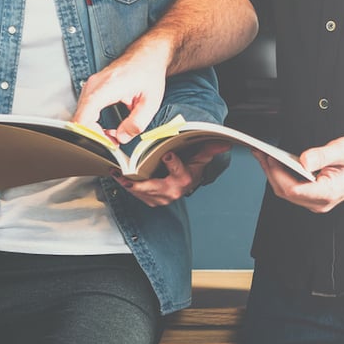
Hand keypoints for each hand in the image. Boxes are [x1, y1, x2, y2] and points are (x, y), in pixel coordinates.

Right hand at [73, 40, 170, 143]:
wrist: (147, 55)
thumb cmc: (149, 72)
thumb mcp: (150, 102)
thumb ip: (136, 123)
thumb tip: (122, 138)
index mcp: (105, 88)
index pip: (83, 118)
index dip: (92, 136)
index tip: (107, 143)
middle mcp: (93, 85)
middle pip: (80, 120)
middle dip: (95, 136)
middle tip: (113, 142)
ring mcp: (90, 86)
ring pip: (81, 117)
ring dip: (94, 130)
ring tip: (113, 135)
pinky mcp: (92, 89)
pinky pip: (85, 111)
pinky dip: (93, 123)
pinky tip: (107, 128)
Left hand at [116, 142, 230, 206]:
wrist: (185, 183)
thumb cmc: (190, 168)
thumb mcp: (200, 158)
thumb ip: (209, 148)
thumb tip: (225, 142)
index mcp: (184, 179)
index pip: (179, 171)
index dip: (173, 163)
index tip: (166, 154)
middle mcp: (173, 191)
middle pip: (155, 188)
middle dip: (140, 184)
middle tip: (126, 177)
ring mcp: (161, 198)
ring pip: (144, 193)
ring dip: (129, 185)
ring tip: (117, 175)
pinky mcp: (152, 200)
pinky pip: (138, 195)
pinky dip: (128, 187)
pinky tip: (118, 178)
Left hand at [253, 136, 343, 213]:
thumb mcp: (341, 150)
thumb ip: (321, 156)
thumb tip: (302, 160)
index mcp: (327, 193)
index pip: (293, 190)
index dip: (277, 174)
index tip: (269, 158)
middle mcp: (320, 203)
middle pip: (286, 192)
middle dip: (270, 173)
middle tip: (260, 153)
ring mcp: (317, 202)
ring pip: (287, 192)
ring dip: (274, 174)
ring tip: (263, 156)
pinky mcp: (314, 197)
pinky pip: (293, 190)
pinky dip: (282, 176)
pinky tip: (276, 163)